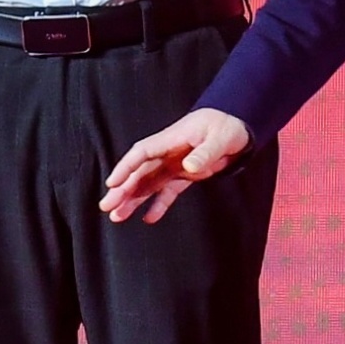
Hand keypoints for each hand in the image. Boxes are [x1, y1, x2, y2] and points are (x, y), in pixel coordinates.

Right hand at [102, 109, 252, 222]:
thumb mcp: (220, 138)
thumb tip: (189, 166)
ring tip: (118, 216)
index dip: (125, 168)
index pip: (142, 154)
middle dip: (122, 189)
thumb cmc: (226, 126)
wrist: (237, 126)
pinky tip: (148, 218)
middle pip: (139, 172)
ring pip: (148, 184)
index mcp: (171, 140)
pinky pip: (167, 191)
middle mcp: (167, 153)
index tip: (112, 183)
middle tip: (107, 206)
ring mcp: (174, 164)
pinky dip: (158, 205)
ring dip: (132, 199)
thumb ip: (205, 153)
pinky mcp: (183, 175)